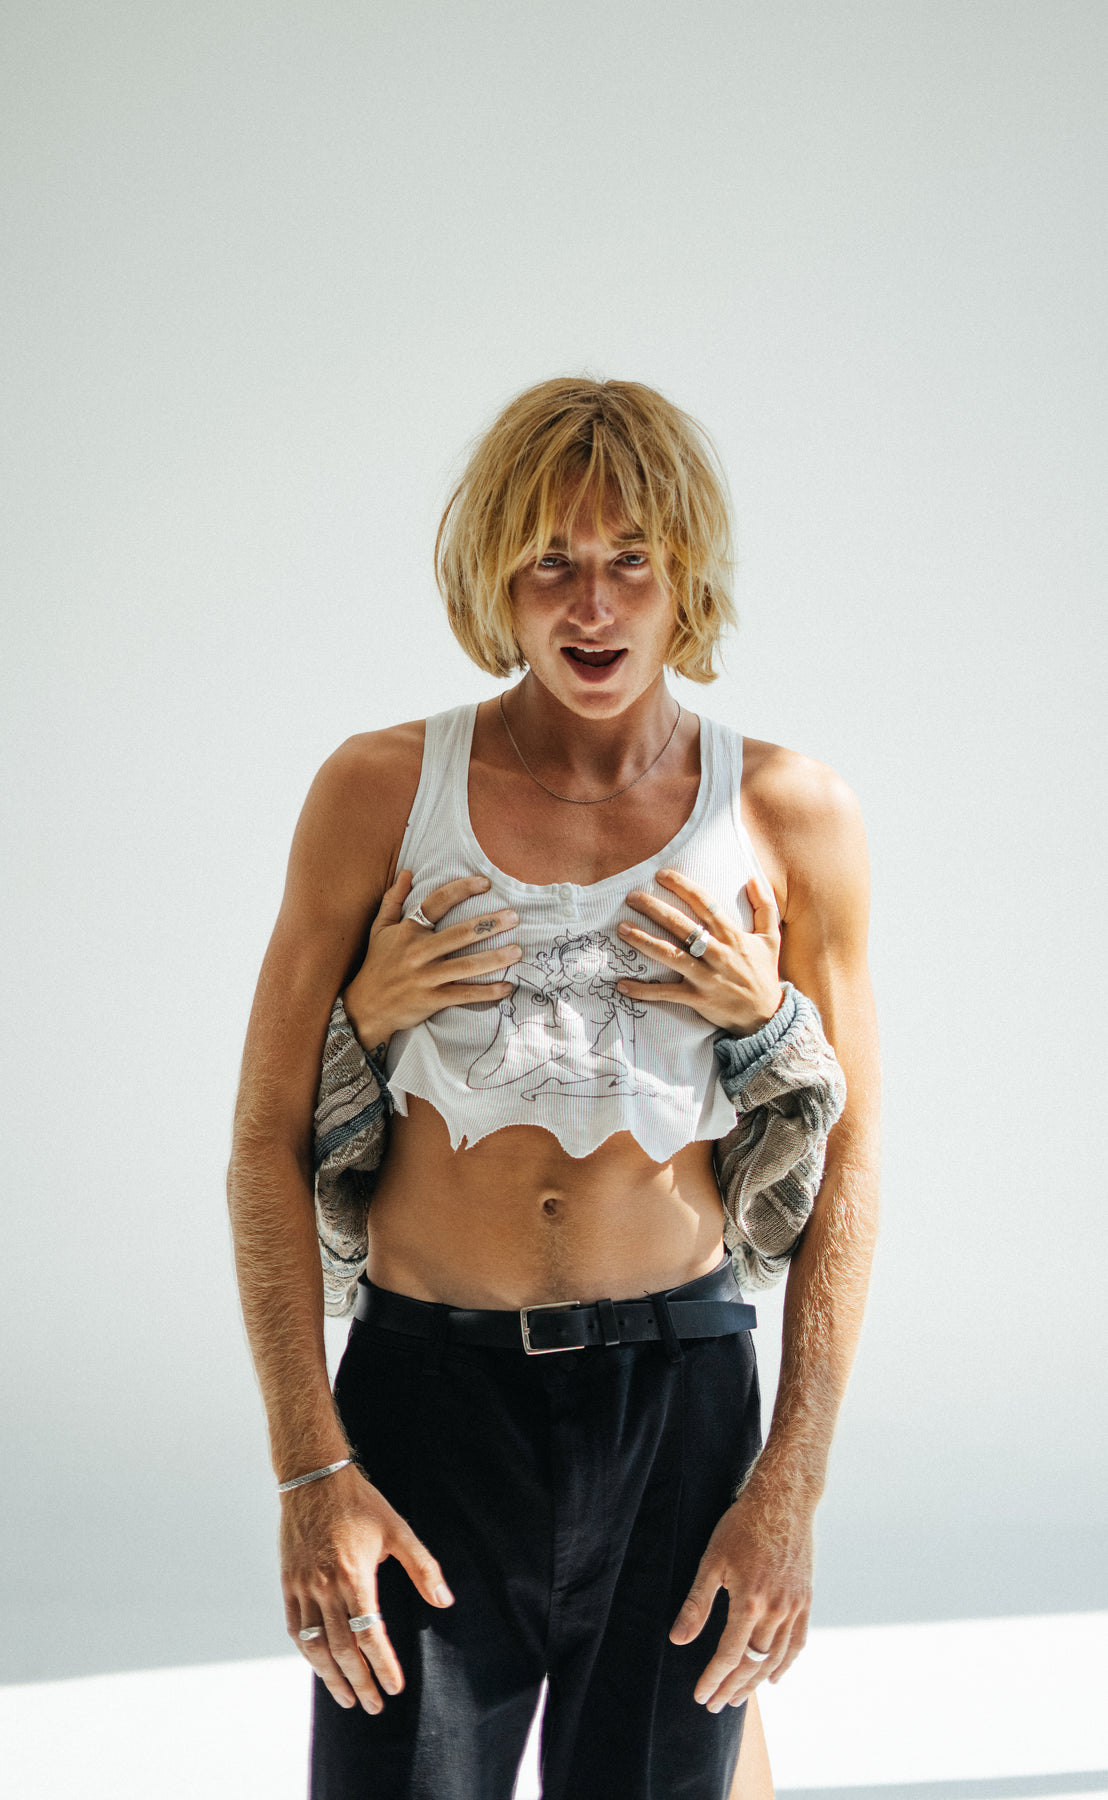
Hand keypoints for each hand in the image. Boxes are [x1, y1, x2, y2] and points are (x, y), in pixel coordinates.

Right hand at [282, 1462, 453, 1712]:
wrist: (314, 1478)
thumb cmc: (360, 1503)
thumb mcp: (398, 1530)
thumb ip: (423, 1567)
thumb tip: (445, 1601)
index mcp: (354, 1575)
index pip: (369, 1635)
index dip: (383, 1666)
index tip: (394, 1688)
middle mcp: (325, 1586)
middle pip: (342, 1649)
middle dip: (360, 1682)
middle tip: (375, 1705)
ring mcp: (303, 1586)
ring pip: (315, 1645)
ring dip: (331, 1677)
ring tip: (347, 1698)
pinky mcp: (288, 1582)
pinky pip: (296, 1628)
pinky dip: (309, 1652)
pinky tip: (320, 1665)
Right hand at [342, 871, 520, 1052]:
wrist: (365, 1007)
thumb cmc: (377, 965)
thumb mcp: (379, 929)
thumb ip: (393, 899)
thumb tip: (407, 872)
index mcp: (408, 931)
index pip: (437, 902)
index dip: (461, 890)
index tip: (485, 883)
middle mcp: (418, 952)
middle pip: (459, 934)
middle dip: (489, 924)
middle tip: (514, 917)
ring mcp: (426, 977)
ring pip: (466, 966)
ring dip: (495, 958)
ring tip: (518, 951)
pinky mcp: (432, 1000)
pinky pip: (464, 995)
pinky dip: (487, 992)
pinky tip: (507, 987)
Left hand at [615, 868, 782, 1035]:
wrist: (767, 1016)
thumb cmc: (765, 974)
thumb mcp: (771, 938)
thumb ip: (765, 907)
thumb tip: (755, 878)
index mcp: (733, 936)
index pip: (706, 905)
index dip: (683, 888)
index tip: (662, 875)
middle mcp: (718, 954)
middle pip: (682, 926)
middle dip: (655, 909)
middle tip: (631, 897)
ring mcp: (706, 977)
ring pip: (671, 956)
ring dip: (644, 941)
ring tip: (622, 929)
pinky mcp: (697, 999)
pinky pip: (666, 994)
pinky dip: (644, 991)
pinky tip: (622, 984)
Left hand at [669, 1467, 812, 1710]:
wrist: (784, 1501)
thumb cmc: (741, 1526)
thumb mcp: (712, 1560)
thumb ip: (697, 1604)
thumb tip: (677, 1639)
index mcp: (749, 1602)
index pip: (729, 1655)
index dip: (713, 1679)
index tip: (700, 1696)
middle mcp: (776, 1611)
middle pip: (753, 1663)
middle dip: (732, 1688)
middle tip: (716, 1705)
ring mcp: (794, 1607)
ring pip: (775, 1658)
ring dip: (756, 1682)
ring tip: (738, 1697)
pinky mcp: (805, 1600)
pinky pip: (797, 1643)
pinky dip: (785, 1664)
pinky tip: (773, 1677)